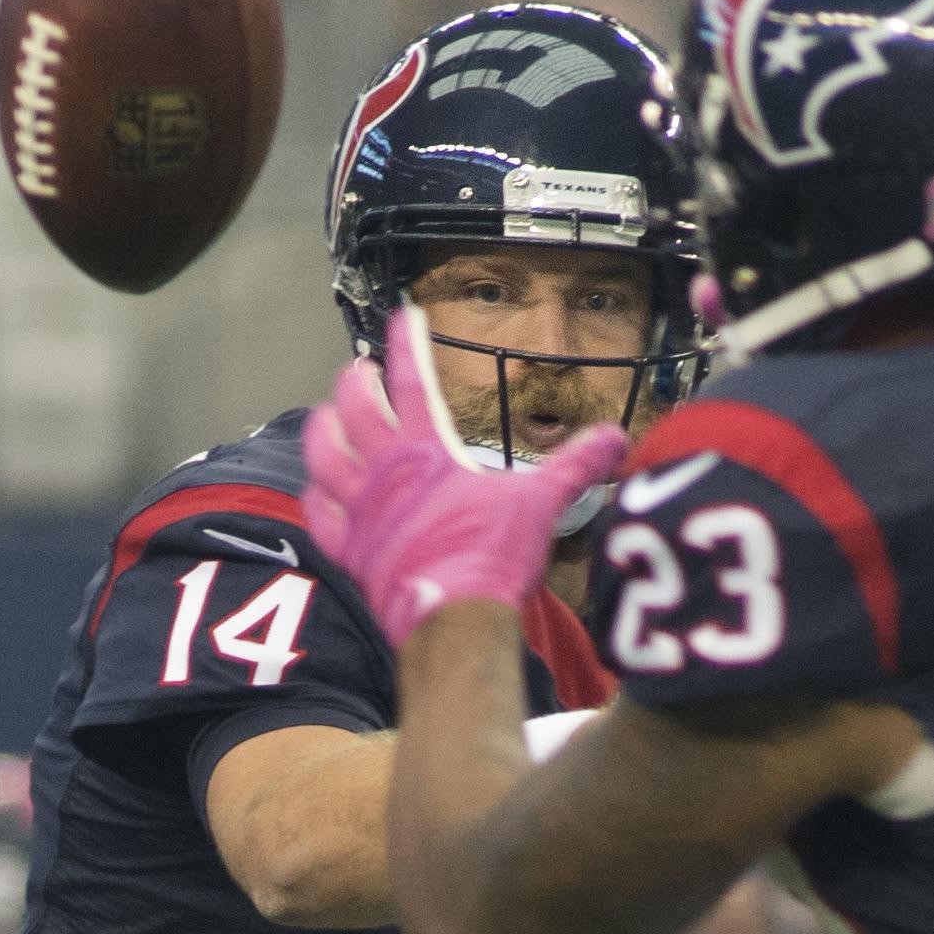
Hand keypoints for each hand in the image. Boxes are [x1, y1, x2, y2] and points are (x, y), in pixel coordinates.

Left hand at [303, 307, 626, 646]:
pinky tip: (317, 490)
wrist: (454, 618)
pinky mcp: (350, 551)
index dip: (408, 344)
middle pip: (355, 411)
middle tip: (357, 370)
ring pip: (324, 457)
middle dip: (354, 383)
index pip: (413, 382)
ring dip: (321, 430)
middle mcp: (385, 472)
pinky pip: (320, 517)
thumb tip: (616, 439)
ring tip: (322, 414)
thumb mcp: (542, 502)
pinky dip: (316, 498)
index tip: (404, 316)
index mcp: (428, 451)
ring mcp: (361, 512)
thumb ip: (574, 466)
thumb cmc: (494, 556)